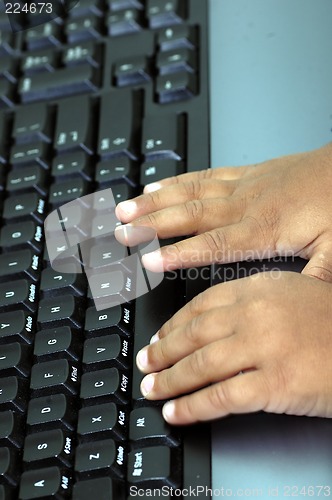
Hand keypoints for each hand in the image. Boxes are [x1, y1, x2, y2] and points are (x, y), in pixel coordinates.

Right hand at [115, 144, 331, 280]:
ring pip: (189, 193)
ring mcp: (243, 187)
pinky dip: (177, 180)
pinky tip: (159, 184)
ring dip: (154, 200)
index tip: (147, 262)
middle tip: (119, 231)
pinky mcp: (247, 174)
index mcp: (263, 230)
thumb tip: (296, 308)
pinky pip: (204, 175)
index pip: (211, 245)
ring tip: (126, 207)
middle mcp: (245, 206)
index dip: (177, 254)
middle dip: (150, 225)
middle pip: (188, 216)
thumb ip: (313, 281)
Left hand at [135, 272, 331, 424]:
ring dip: (170, 380)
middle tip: (145, 362)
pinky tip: (177, 412)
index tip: (158, 336)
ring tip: (151, 388)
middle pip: (194, 334)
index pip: (201, 305)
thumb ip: (252, 302)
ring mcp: (264, 348)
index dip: (173, 324)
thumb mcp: (292, 294)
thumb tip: (213, 321)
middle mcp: (257, 314)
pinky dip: (193, 407)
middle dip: (163, 351)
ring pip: (201, 365)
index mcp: (260, 288)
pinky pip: (221, 397)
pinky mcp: (274, 385)